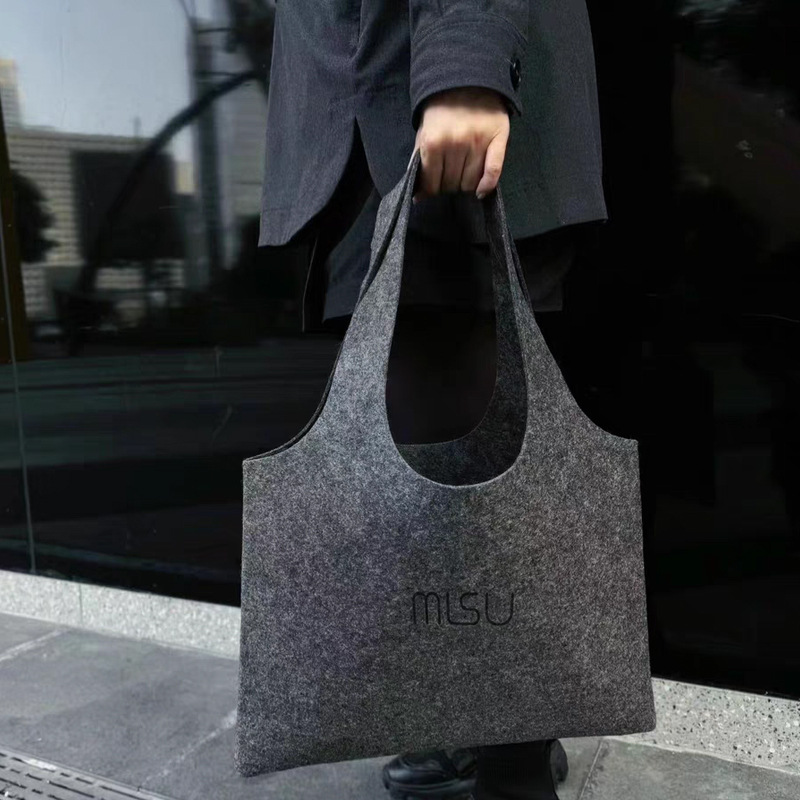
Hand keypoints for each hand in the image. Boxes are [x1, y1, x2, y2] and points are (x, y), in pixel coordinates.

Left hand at [411, 86, 509, 203]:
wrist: (466, 80)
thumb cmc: (441, 111)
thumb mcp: (424, 133)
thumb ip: (419, 163)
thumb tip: (418, 197)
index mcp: (433, 142)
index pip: (432, 183)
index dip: (431, 190)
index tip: (434, 186)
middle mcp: (455, 144)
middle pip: (451, 184)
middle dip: (448, 185)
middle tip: (449, 175)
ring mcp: (478, 143)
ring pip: (470, 183)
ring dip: (465, 185)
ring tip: (463, 174)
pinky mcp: (498, 140)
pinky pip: (493, 172)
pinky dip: (487, 185)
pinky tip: (480, 191)